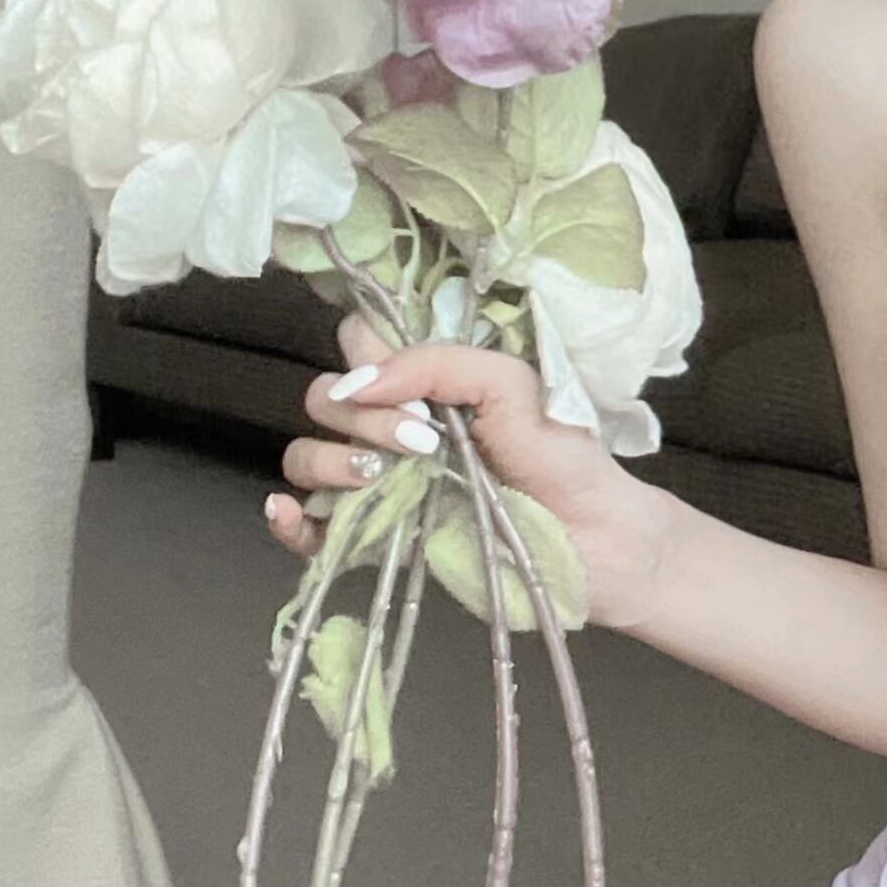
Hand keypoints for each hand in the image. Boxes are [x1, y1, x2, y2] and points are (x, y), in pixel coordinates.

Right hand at [264, 309, 670, 633]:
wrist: (597, 542)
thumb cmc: (565, 457)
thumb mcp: (513, 386)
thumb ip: (439, 365)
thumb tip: (358, 382)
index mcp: (426, 383)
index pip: (358, 344)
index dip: (363, 353)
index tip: (400, 381)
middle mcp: (395, 427)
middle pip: (324, 399)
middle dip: (359, 415)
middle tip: (421, 440)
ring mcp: (384, 485)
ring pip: (307, 457)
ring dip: (328, 460)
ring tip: (380, 476)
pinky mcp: (381, 541)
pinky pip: (312, 529)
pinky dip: (289, 520)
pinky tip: (292, 513)